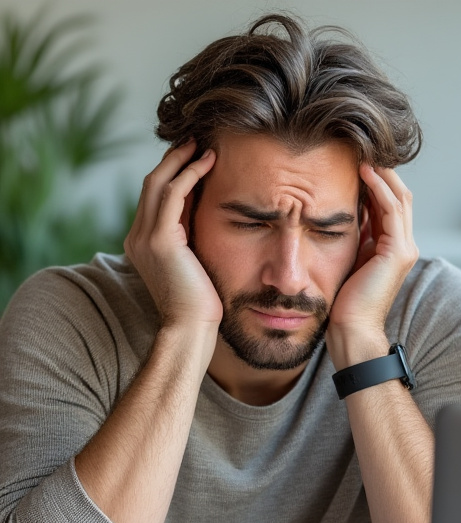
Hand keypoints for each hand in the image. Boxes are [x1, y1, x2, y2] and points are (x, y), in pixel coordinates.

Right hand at [123, 140, 220, 329]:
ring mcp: (145, 237)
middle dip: (173, 159)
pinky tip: (208, 162)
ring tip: (203, 145)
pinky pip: (172, 195)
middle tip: (196, 140)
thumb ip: (193, 237)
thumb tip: (208, 211)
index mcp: (142, 242)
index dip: (173, 173)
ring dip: (181, 160)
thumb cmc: (201, 302)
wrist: (190, 328)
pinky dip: (189, 175)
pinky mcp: (160, 240)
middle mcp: (137, 236)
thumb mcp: (195, 261)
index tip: (195, 156)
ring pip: (157, 183)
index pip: (154, 197)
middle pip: (151, 184)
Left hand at [327, 165, 418, 360]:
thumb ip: (351, 236)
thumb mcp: (346, 259)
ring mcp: (404, 248)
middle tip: (359, 147)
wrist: (351, 330)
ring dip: (381, 173)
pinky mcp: (398, 252)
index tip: (352, 160)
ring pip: (398, 197)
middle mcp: (404, 246)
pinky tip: (363, 171)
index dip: (375, 181)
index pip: (389, 204)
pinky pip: (391, 209)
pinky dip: (379, 187)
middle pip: (399, 196)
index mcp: (392, 248)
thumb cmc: (343, 302)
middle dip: (381, 171)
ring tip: (361, 152)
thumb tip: (338, 209)